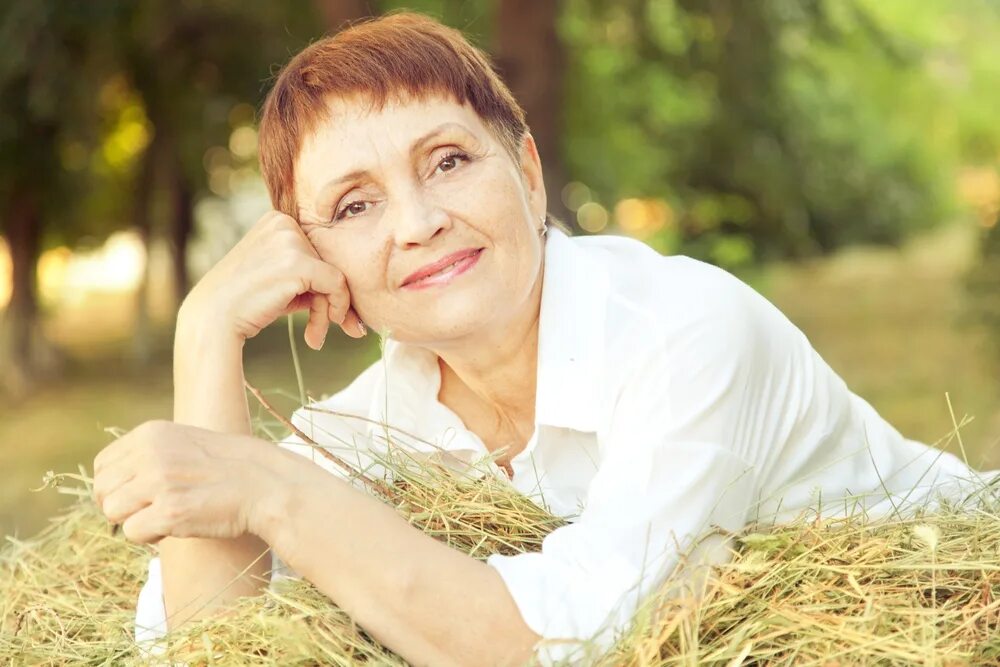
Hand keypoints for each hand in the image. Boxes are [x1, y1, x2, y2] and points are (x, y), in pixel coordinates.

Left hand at [92, 420, 279, 543]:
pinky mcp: (170, 512)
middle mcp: (151, 454)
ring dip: (135, 521)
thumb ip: (150, 455)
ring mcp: (159, 482)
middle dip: (120, 506)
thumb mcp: (185, 443)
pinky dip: (150, 536)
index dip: (114, 487)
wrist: (267, 484)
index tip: (137, 497)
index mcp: (151, 433)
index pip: (102, 466)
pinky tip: (176, 527)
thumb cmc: (228, 469)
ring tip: (165, 517)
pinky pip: (132, 533)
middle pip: (102, 490)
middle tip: (148, 512)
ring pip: (112, 512)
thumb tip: (111, 485)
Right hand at [182, 210, 365, 349]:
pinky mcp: (298, 263)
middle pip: (328, 263)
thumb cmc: (247, 304)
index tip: (325, 314)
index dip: (323, 285)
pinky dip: (335, 309)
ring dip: (328, 311)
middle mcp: (284, 223)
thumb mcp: (280, 279)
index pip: (317, 252)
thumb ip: (310, 275)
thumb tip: (347, 294)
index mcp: (278, 221)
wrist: (214, 319)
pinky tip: (316, 333)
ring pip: (334, 275)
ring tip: (314, 336)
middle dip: (328, 301)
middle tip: (318, 332)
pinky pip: (336, 285)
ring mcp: (290, 240)